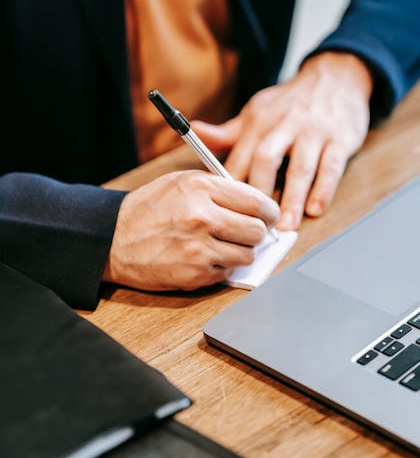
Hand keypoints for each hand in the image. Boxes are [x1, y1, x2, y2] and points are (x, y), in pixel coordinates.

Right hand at [103, 170, 279, 290]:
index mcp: (201, 188)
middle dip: (257, 232)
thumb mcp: (182, 182)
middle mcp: (203, 217)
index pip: (256, 201)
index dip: (269, 211)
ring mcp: (199, 249)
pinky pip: (228, 272)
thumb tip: (255, 202)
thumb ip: (219, 188)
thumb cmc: (149, 209)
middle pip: (257, 230)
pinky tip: (206, 256)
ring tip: (224, 243)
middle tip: (248, 231)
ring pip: (248, 255)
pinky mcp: (195, 274)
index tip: (269, 215)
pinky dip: (223, 266)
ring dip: (241, 251)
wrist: (113, 239)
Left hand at [191, 52, 371, 229]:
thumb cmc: (289, 104)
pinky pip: (331, 167)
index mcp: (259, 121)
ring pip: (301, 167)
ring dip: (292, 199)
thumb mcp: (256, 112)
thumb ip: (227, 132)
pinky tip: (315, 209)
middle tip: (254, 225)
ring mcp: (314, 132)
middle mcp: (285, 125)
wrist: (334, 79)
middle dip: (258, 194)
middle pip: (266, 160)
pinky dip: (323, 190)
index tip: (224, 212)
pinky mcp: (340, 140)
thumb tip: (194, 133)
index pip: (239, 157)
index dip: (230, 187)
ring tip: (285, 227)